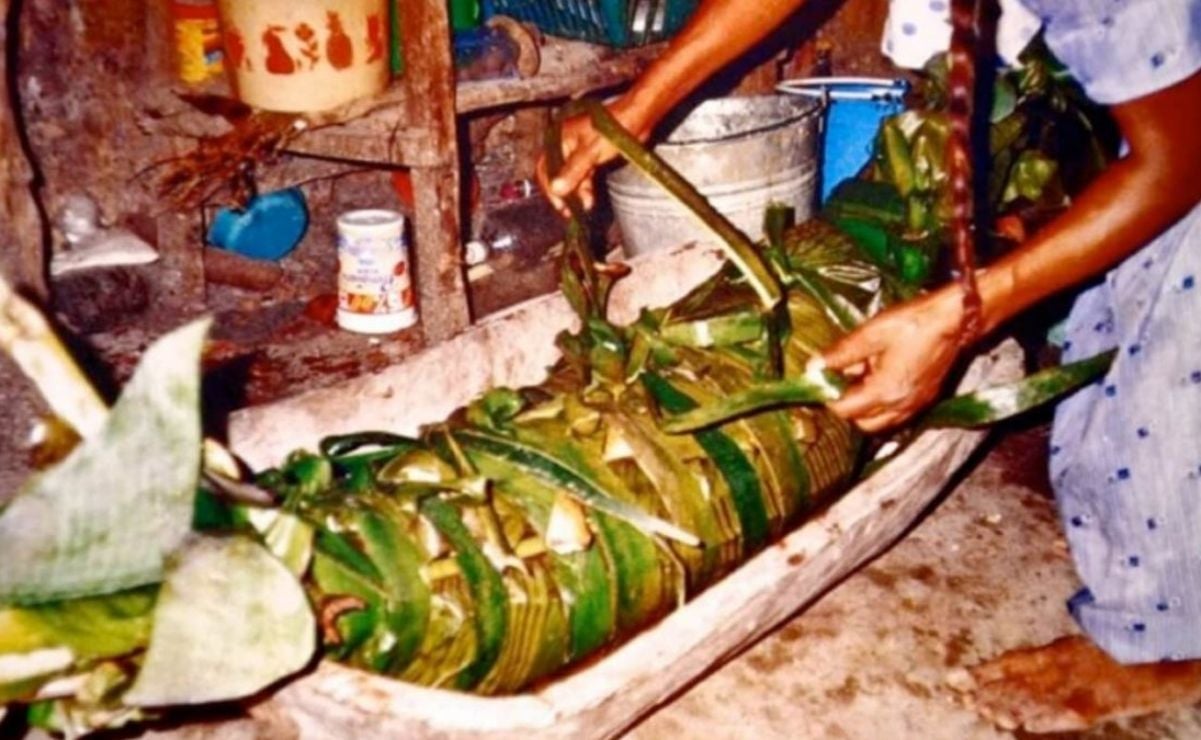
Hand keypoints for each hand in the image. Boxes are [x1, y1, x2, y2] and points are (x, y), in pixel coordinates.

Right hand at [536, 97, 652, 216]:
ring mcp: (577, 151)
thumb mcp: (592, 152)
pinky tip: (589, 198)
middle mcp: (565, 144)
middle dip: (564, 193)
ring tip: (584, 205)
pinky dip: (584, 187)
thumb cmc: (614, 128)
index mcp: (559, 138)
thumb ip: (574, 171)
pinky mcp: (589, 156)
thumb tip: (557, 189)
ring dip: (576, 193)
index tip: (559, 205)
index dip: (550, 188)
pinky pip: (581, 176)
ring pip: (570, 177)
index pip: (545, 168)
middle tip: (570, 211)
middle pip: (556, 175)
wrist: (636, 118)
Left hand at [823, 289, 965, 432]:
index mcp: (885, 392)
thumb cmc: (914, 323)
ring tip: (861, 377)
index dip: (829, 395)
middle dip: (847, 405)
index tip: (823, 378)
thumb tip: (814, 366)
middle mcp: (901, 406)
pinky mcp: (925, 399)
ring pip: (880, 422)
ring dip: (865, 407)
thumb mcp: (871, 334)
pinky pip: (897, 414)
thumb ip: (841, 353)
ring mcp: (915, 405)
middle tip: (841, 379)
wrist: (955, 319)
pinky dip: (883, 405)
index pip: (844, 410)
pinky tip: (880, 378)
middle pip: (861, 422)